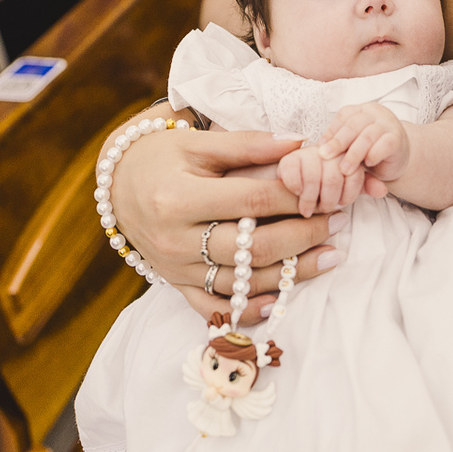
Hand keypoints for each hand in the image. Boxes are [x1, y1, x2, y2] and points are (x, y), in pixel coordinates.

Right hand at [101, 119, 342, 324]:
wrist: (115, 182)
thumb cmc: (161, 155)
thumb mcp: (198, 142)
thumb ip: (248, 145)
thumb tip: (299, 143)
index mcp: (179, 198)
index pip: (251, 201)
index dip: (294, 197)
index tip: (327, 190)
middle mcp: (174, 239)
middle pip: (251, 247)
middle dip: (302, 236)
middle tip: (337, 224)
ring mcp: (174, 267)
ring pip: (241, 282)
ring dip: (290, 274)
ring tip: (329, 257)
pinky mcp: (175, 283)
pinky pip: (214, 306)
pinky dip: (248, 308)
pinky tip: (280, 300)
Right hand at [278, 146, 365, 217]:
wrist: (293, 183)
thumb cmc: (322, 189)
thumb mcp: (346, 186)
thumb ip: (364, 186)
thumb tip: (382, 190)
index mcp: (343, 154)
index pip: (354, 172)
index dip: (349, 193)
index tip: (342, 202)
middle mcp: (325, 151)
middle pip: (334, 177)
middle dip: (330, 199)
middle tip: (325, 209)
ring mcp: (305, 154)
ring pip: (314, 178)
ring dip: (312, 199)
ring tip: (309, 210)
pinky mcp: (286, 160)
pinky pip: (294, 174)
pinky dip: (296, 188)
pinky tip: (297, 194)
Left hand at [319, 103, 409, 195]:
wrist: (397, 157)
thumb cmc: (369, 150)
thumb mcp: (352, 144)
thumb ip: (339, 144)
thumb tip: (318, 149)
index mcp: (361, 110)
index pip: (344, 116)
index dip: (331, 131)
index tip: (319, 148)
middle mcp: (375, 113)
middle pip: (354, 124)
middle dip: (338, 142)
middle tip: (325, 157)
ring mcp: (388, 124)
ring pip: (368, 135)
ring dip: (354, 154)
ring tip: (344, 169)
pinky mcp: (398, 139)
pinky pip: (384, 145)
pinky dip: (374, 154)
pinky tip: (367, 164)